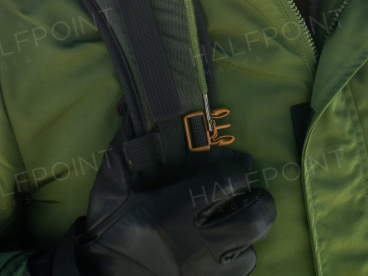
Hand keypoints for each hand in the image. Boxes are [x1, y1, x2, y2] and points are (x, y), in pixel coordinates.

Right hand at [29, 123, 275, 275]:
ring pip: (253, 246)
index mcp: (175, 211)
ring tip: (232, 223)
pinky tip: (223, 249)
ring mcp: (207, 271)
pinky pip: (243, 270)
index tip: (228, 170)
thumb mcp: (111, 188)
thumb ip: (125, 149)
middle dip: (257, 201)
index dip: (234, 172)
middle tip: (244, 194)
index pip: (228, 183)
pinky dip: (238, 258)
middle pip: (256, 216)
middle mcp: (199, 243)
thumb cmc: (109, 231)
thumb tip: (131, 108)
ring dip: (246, 233)